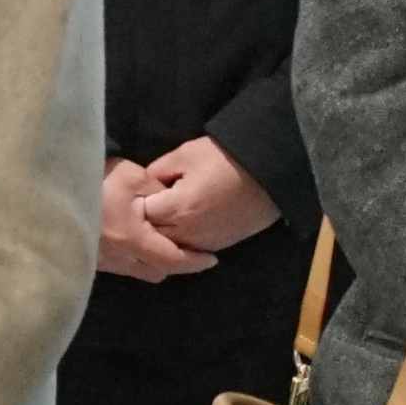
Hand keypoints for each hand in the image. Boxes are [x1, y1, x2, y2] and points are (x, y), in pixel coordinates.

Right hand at [97, 159, 217, 284]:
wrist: (50, 195)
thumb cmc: (92, 181)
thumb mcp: (131, 176)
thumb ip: (157, 190)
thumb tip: (173, 200)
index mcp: (133, 239)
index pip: (173, 260)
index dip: (195, 262)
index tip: (213, 259)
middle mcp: (120, 258)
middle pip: (158, 272)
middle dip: (177, 264)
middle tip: (191, 249)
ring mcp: (104, 263)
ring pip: (140, 272)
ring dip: (156, 263)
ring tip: (166, 245)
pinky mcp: (92, 261)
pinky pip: (123, 268)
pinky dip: (137, 259)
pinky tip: (139, 242)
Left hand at [130, 136, 281, 261]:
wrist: (270, 173)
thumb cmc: (225, 159)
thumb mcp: (185, 154)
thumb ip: (157, 170)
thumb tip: (142, 184)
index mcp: (176, 208)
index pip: (140, 214)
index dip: (136, 203)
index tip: (137, 193)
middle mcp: (187, 232)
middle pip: (152, 235)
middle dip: (146, 221)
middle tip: (149, 205)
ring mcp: (204, 242)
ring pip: (170, 247)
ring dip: (163, 234)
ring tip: (164, 216)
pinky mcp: (218, 246)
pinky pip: (190, 249)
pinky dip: (182, 241)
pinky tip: (183, 225)